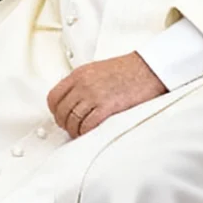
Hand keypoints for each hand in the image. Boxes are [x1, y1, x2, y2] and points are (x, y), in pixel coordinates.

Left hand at [46, 52, 165, 137]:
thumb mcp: (96, 70)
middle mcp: (83, 85)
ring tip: (80, 134)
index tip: (60, 117)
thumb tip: (73, 100)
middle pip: (61, 111)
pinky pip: (88, 125)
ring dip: (75, 130)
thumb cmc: (127, 70)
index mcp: (78, 75)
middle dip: (64, 123)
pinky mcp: (107, 107)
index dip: (55, 111)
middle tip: (71, 129)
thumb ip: (82, 83)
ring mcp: (94, 96)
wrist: (148, 69)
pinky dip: (86, 132)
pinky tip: (89, 134)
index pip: (54, 97)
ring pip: (73, 120)